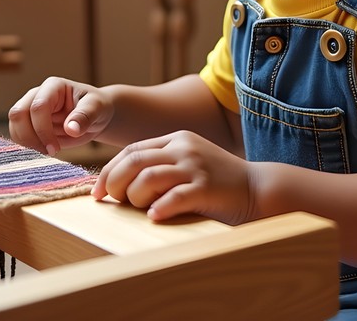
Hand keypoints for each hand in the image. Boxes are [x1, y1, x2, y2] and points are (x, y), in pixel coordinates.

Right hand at [9, 77, 113, 155]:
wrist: (94, 116)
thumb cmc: (96, 107)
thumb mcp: (97, 109)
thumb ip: (84, 116)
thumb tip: (71, 129)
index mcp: (53, 86)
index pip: (38, 107)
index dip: (42, 129)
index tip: (56, 148)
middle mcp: (37, 94)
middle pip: (18, 114)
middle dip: (30, 137)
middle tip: (50, 152)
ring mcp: (29, 108)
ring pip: (14, 126)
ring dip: (27, 144)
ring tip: (48, 152)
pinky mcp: (28, 123)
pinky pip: (18, 135)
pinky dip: (27, 147)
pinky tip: (43, 151)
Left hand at [92, 130, 255, 224]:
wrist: (259, 188)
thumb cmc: (218, 183)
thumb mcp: (189, 164)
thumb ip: (162, 166)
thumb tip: (122, 186)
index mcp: (176, 139)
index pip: (132, 149)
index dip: (109, 170)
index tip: (97, 192)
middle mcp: (184, 148)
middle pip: (135, 160)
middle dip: (115, 182)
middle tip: (110, 201)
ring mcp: (196, 166)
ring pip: (149, 177)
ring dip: (135, 197)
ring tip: (140, 210)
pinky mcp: (207, 187)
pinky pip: (174, 197)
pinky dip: (160, 208)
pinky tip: (154, 218)